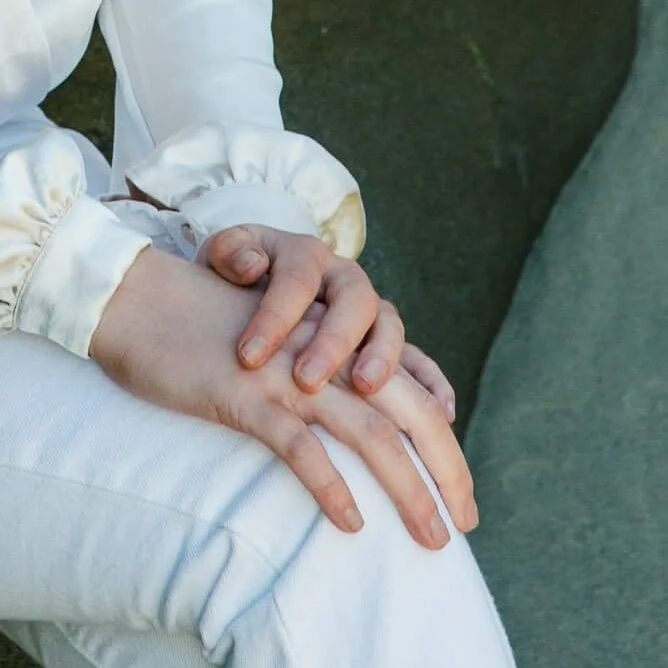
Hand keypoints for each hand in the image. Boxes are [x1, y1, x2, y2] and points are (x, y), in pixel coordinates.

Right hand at [89, 247, 472, 547]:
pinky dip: (330, 486)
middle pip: (407, 410)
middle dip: (445, 469)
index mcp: (332, 338)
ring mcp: (287, 374)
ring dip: (407, 488)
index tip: (460, 492)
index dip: (443, 439)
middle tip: (462, 525)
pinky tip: (351, 524)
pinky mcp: (246, 395)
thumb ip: (314, 368)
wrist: (136, 300)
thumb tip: (354, 426)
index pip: (410, 386)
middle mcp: (322, 351)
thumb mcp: (270, 344)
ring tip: (431, 537)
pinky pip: (299, 445)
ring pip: (369, 431)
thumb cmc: (200, 330)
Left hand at [199, 223, 455, 417]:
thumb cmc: (236, 278)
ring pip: (389, 326)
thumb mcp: (224, 257)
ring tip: (365, 389)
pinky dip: (434, 383)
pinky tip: (442, 413)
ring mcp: (370, 312)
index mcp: (304, 254)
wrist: (256, 282)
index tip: (248, 356)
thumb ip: (230, 253)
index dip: (275, 316)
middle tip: (307, 378)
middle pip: (353, 300)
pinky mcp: (386, 345)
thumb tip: (251, 265)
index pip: (297, 278)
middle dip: (333, 340)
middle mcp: (344, 278)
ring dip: (382, 358)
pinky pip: (420, 360)